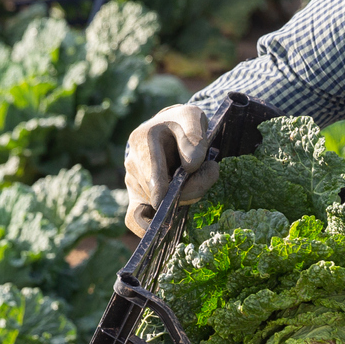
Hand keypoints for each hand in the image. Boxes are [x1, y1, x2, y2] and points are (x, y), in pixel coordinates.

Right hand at [124, 104, 219, 237]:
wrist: (170, 129)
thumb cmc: (182, 123)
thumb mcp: (192, 117)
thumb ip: (194, 136)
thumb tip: (191, 166)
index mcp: (142, 140)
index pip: (152, 172)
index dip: (166, 190)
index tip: (181, 192)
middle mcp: (132, 163)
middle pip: (159, 193)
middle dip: (191, 188)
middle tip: (212, 169)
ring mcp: (133, 183)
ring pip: (156, 207)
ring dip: (184, 199)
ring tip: (202, 178)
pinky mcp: (137, 198)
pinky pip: (135, 221)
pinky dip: (152, 226)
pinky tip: (172, 221)